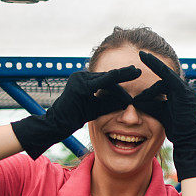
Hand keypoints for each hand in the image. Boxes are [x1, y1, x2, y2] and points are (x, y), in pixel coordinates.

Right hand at [11, 66, 140, 158]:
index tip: (135, 73)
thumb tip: (129, 101)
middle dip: (124, 75)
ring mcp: (79, 79)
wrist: (57, 124)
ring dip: (121, 81)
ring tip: (134, 78)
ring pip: (106, 79)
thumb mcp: (97, 108)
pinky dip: (112, 80)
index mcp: (85, 80)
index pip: (107, 79)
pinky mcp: (79, 85)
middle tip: (138, 71)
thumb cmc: (76, 117)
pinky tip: (122, 76)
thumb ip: (110, 103)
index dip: (121, 77)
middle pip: (108, 77)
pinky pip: (100, 82)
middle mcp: (81, 76)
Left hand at [137, 51, 195, 180]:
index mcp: (180, 94)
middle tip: (140, 54)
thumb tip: (135, 100)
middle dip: (153, 65)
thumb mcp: (159, 113)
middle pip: (165, 76)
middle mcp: (185, 89)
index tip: (143, 60)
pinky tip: (148, 60)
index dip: (154, 69)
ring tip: (140, 65)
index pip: (165, 79)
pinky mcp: (183, 92)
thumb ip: (150, 104)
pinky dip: (158, 67)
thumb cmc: (175, 129)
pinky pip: (168, 76)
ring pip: (165, 75)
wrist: (188, 139)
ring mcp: (185, 90)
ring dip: (152, 73)